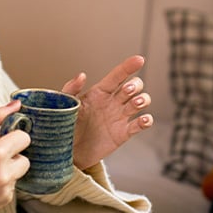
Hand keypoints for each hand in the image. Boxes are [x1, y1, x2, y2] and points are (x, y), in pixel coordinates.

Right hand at [0, 101, 30, 212]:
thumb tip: (17, 105)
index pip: (24, 138)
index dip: (12, 136)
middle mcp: (4, 173)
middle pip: (25, 158)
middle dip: (12, 154)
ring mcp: (5, 189)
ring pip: (19, 172)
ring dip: (8, 168)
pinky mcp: (4, 200)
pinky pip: (12, 185)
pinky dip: (2, 182)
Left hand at [60, 55, 152, 169]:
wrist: (68, 152)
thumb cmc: (66, 125)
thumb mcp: (66, 106)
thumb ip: (71, 89)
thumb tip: (82, 75)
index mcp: (99, 92)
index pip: (117, 76)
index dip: (128, 67)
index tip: (139, 59)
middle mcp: (112, 102)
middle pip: (134, 86)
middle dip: (135, 85)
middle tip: (127, 91)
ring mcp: (120, 117)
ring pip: (141, 102)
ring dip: (143, 100)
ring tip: (135, 104)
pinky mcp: (124, 133)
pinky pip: (140, 124)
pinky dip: (146, 120)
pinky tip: (143, 120)